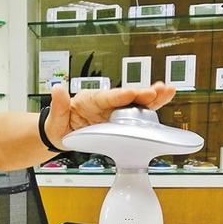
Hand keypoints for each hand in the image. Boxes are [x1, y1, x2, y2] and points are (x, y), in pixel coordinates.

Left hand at [44, 81, 175, 149]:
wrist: (64, 134)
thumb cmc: (60, 125)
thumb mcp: (54, 118)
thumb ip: (58, 105)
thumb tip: (57, 89)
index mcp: (89, 100)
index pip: (105, 97)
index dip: (118, 96)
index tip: (130, 93)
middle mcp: (105, 102)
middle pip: (126, 97)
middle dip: (141, 94)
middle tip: (156, 91)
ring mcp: (115, 110)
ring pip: (136, 102)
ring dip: (153, 97)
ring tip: (168, 90)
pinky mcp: (122, 119)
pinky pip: (139, 112)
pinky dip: (152, 106)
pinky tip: (165, 99)